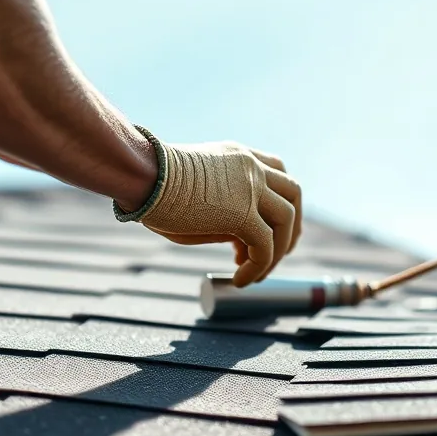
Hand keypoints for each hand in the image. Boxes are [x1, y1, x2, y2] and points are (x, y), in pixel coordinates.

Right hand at [137, 140, 301, 286]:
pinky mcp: (244, 214)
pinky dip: (257, 268)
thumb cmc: (154, 185)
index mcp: (239, 156)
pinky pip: (265, 247)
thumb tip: (240, 240)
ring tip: (255, 273)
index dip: (280, 201)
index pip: (277, 172)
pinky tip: (239, 280)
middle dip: (291, 226)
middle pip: (293, 193)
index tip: (269, 227)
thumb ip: (225, 209)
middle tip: (279, 253)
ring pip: (286, 221)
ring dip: (276, 252)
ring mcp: (251, 187)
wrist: (142, 176)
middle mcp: (251, 166)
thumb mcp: (198, 191)